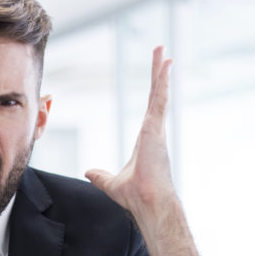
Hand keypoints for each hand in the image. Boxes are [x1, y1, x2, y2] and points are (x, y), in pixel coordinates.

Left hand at [85, 46, 174, 215]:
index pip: (152, 107)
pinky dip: (162, 82)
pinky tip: (166, 64)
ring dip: (161, 71)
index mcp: (148, 139)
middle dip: (159, 73)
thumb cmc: (135, 196)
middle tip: (162, 53)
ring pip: (160, 93)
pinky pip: (159, 100)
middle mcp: (155, 131)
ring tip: (163, 51)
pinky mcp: (155, 129)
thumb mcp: (111, 183)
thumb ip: (100, 176)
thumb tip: (89, 172)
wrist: (147, 203)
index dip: (155, 90)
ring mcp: (157, 129)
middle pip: (157, 95)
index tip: (158, 74)